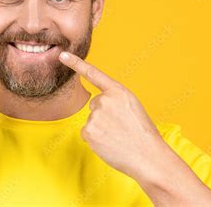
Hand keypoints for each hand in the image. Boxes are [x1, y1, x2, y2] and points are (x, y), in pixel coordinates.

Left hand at [59, 51, 166, 179]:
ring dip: (101, 129)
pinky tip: (110, 143)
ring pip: (91, 121)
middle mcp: (105, 100)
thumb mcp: (132, 106)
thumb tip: (96, 105)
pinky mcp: (88, 131)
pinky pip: (87, 133)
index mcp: (118, 91)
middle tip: (121, 128)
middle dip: (104, 116)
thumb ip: (114, 99)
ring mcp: (95, 115)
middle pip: (95, 105)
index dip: (75, 63)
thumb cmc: (142, 133)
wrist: (148, 156)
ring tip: (118, 136)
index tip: (62, 55)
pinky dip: (96, 140)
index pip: (93, 73)